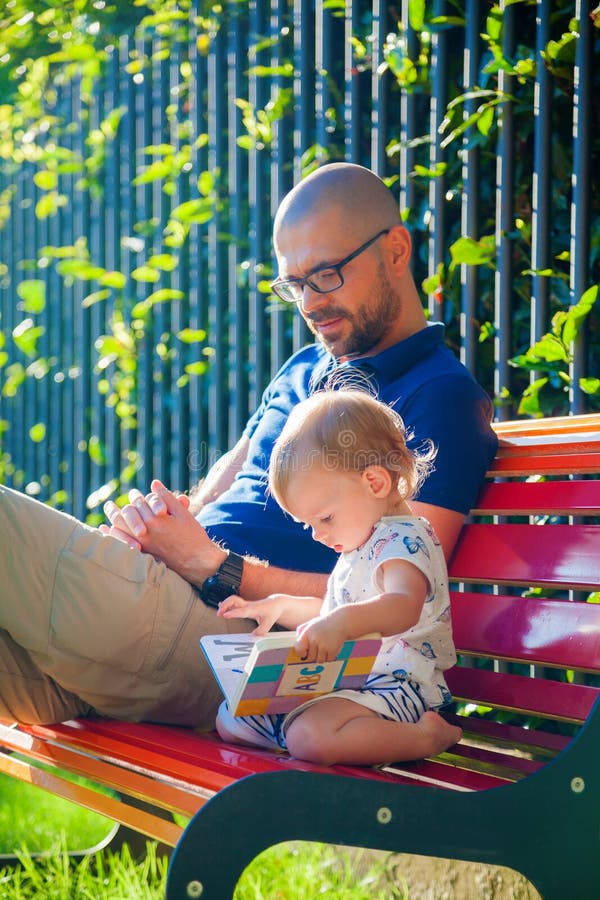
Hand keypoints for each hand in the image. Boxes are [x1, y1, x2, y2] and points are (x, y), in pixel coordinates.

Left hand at [101, 480, 224, 583]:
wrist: (198, 563)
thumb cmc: (193, 536)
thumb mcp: (183, 514)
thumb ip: (166, 498)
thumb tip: (153, 484)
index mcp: (155, 519)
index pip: (139, 502)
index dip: (136, 496)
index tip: (134, 493)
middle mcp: (145, 532)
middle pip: (126, 513)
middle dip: (122, 505)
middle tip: (113, 503)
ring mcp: (142, 545)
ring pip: (120, 527)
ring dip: (113, 517)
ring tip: (109, 509)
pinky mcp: (142, 555)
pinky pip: (121, 543)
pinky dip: (113, 535)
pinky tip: (106, 529)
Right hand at [218, 594, 286, 634]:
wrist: (275, 604)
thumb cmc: (272, 612)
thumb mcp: (270, 622)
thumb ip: (262, 630)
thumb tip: (254, 635)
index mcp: (254, 609)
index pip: (242, 610)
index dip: (233, 613)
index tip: (224, 615)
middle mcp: (248, 605)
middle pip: (234, 600)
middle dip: (225, 605)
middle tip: (220, 614)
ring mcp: (245, 604)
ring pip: (232, 600)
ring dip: (224, 605)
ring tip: (219, 613)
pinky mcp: (244, 605)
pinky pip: (233, 603)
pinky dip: (226, 604)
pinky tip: (220, 606)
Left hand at [295, 611, 346, 662]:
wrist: (342, 621)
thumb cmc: (325, 623)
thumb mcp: (311, 624)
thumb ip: (301, 632)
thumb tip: (296, 646)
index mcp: (307, 632)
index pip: (299, 649)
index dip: (302, 653)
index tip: (305, 652)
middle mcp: (314, 639)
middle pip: (310, 657)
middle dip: (315, 654)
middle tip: (320, 646)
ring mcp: (323, 645)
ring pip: (319, 660)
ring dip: (323, 656)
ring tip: (326, 647)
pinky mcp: (332, 650)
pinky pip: (328, 660)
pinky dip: (330, 656)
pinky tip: (332, 647)